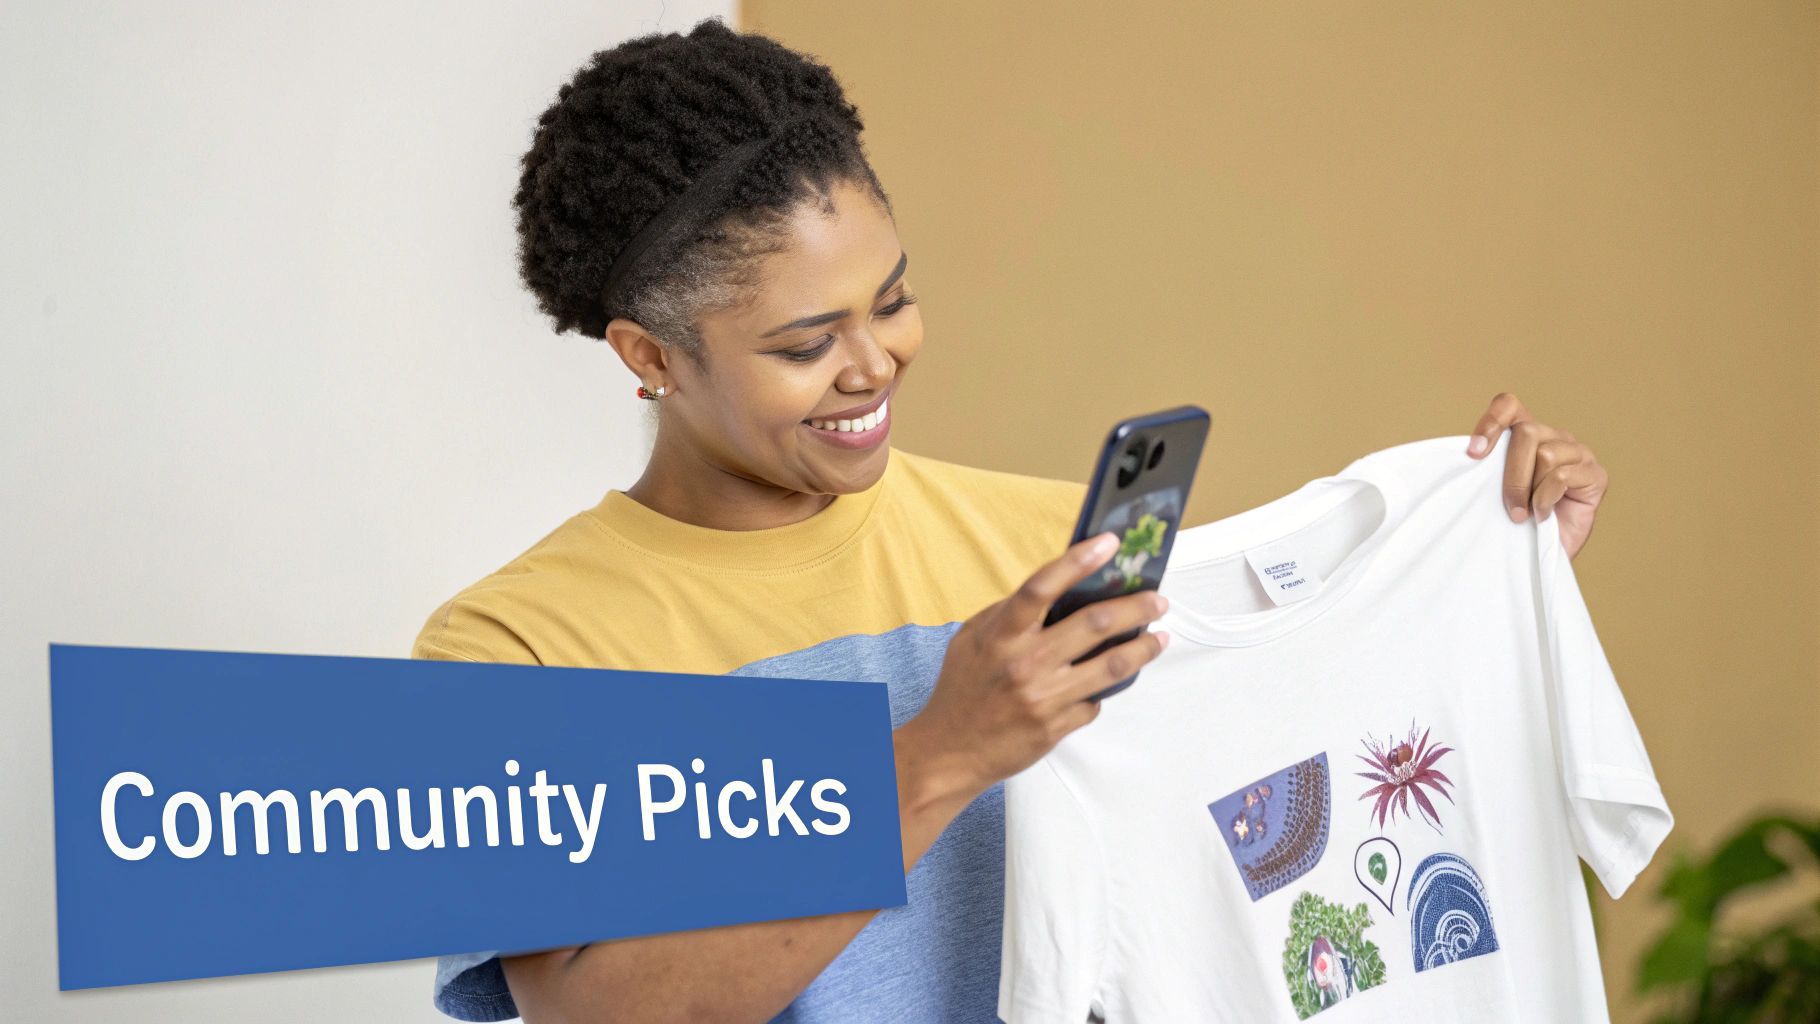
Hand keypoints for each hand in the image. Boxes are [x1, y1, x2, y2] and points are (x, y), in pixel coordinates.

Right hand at [903, 532, 1171, 801]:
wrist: (951, 751)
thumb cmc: (963, 690)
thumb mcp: (972, 639)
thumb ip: (1008, 614)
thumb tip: (1056, 591)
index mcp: (1002, 635)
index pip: (1043, 587)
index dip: (1078, 561)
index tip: (1109, 543)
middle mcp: (1025, 663)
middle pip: (1095, 623)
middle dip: (1136, 607)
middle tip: (1157, 600)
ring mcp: (1044, 697)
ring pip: (1112, 665)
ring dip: (1144, 648)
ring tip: (1159, 637)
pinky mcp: (1056, 726)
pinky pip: (1095, 701)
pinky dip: (1103, 690)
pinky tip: (1108, 682)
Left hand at [1465, 392, 1608, 559]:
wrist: (1539, 553)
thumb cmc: (1514, 521)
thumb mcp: (1490, 489)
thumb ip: (1485, 465)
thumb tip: (1468, 453)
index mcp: (1526, 433)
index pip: (1509, 405)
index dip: (1491, 422)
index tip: (1474, 454)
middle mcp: (1555, 436)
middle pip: (1526, 433)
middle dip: (1511, 475)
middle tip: (1510, 508)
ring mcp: (1579, 453)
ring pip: (1545, 454)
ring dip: (1530, 490)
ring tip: (1528, 512)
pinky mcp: (1596, 474)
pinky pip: (1563, 476)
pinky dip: (1547, 499)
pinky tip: (1544, 514)